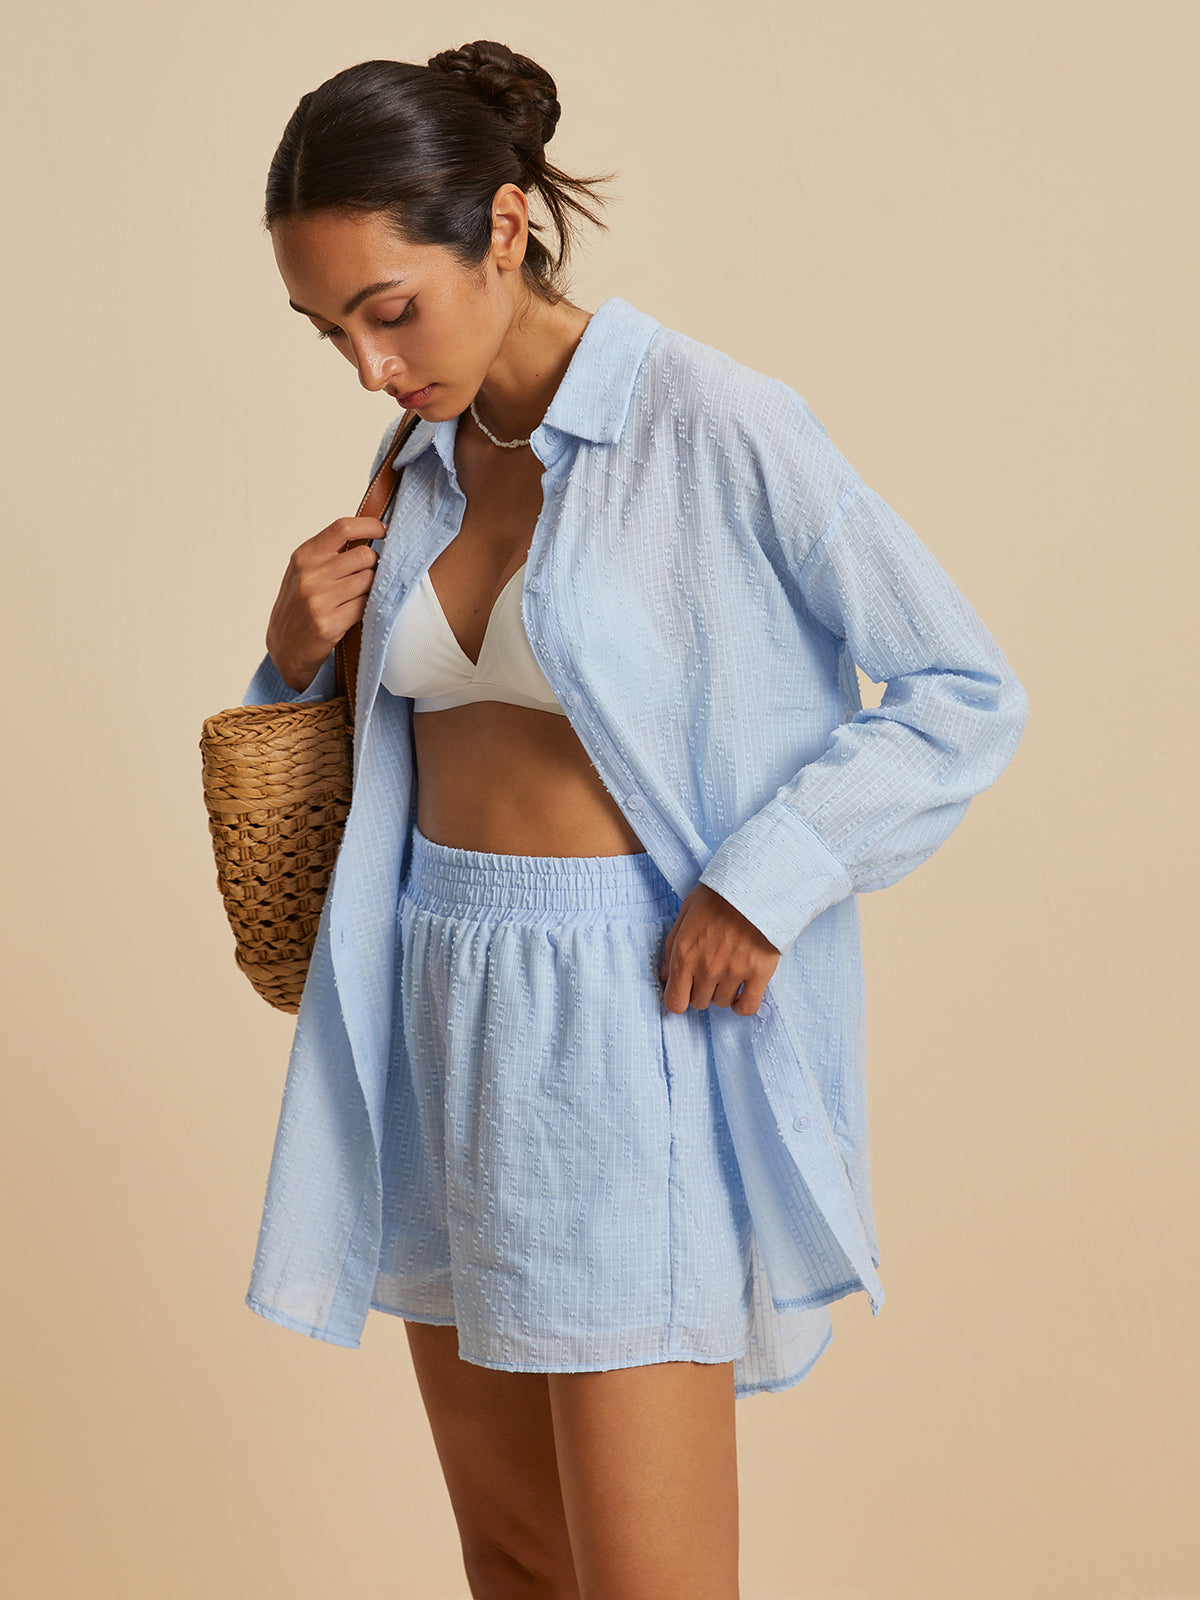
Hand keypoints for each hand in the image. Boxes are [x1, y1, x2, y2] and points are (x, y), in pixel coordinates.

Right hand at [264, 515, 386, 691]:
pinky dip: (367, 606)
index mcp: (304, 556)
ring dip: (371, 586)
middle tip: (367, 574)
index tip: (384, 530)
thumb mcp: (305, 570)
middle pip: (364, 555)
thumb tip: (370, 533)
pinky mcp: (330, 624)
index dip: (370, 525)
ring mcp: (319, 600)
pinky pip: (366, 605)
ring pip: (369, 580)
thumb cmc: (301, 604)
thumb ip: (331, 552)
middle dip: (373, 564)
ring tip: (358, 594)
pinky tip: (356, 609)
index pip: (343, 528)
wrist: (285, 646)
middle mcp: (310, 575)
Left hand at [658, 883, 780, 1015]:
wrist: (755, 884)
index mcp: (685, 954)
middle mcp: (706, 968)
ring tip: (730, 973)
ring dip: (724, 993)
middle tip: (711, 972)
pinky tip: (743, 995)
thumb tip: (665, 976)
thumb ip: (672, 946)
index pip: (675, 1002)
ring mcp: (733, 972)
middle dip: (702, 991)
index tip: (686, 991)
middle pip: (700, 1003)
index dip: (679, 999)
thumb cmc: (719, 894)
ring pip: (723, 1003)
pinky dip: (743, 1005)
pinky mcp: (758, 972)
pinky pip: (748, 1006)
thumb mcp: (686, 912)